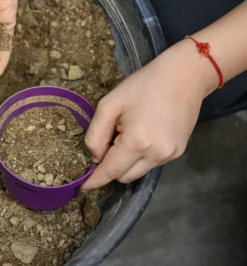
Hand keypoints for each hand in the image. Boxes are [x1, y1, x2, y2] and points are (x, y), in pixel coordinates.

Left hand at [81, 41, 217, 190]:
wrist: (184, 76)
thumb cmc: (143, 85)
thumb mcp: (109, 104)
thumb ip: (96, 134)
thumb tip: (94, 157)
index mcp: (137, 142)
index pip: (111, 171)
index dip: (95, 181)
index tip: (81, 188)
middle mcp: (156, 154)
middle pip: (124, 176)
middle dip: (110, 167)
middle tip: (105, 142)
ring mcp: (170, 155)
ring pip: (138, 172)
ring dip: (125, 162)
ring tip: (124, 134)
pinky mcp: (178, 152)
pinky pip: (151, 163)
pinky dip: (140, 157)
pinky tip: (140, 135)